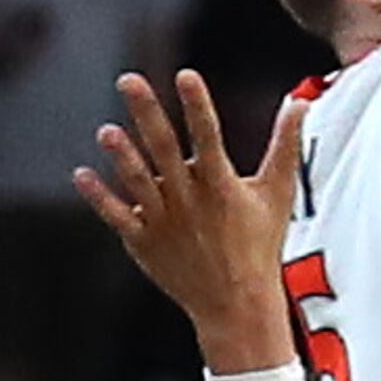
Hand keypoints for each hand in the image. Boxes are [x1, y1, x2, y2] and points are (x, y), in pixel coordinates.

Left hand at [74, 64, 306, 370]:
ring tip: (106, 131)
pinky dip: (100, 198)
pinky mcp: (145, 242)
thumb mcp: (278, 193)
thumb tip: (298, 104)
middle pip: (164, 148)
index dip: (197, 105)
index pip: (208, 135)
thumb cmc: (259, 245)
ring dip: (122, 156)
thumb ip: (285, 145)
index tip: (186, 76)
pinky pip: (119, 216)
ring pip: (138, 182)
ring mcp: (164, 221)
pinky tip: (82, 175)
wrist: (236, 304)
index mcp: (221, 184)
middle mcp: (190, 199)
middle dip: (147, 112)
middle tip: (128, 80)